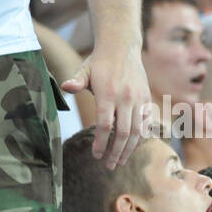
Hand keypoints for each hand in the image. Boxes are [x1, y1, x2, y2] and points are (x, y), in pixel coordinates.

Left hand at [61, 45, 150, 167]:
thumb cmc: (99, 61)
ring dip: (130, 149)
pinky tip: (133, 147)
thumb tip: (64, 87)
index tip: (96, 155)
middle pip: (123, 132)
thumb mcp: (84, 69)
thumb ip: (76, 81)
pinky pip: (146, 123)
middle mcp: (126, 97)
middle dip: (116, 152)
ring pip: (137, 131)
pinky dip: (141, 137)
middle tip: (109, 166)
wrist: (122, 46)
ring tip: (120, 162)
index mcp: (108, 93)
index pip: (105, 124)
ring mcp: (139, 99)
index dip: (101, 142)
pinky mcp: (146, 99)